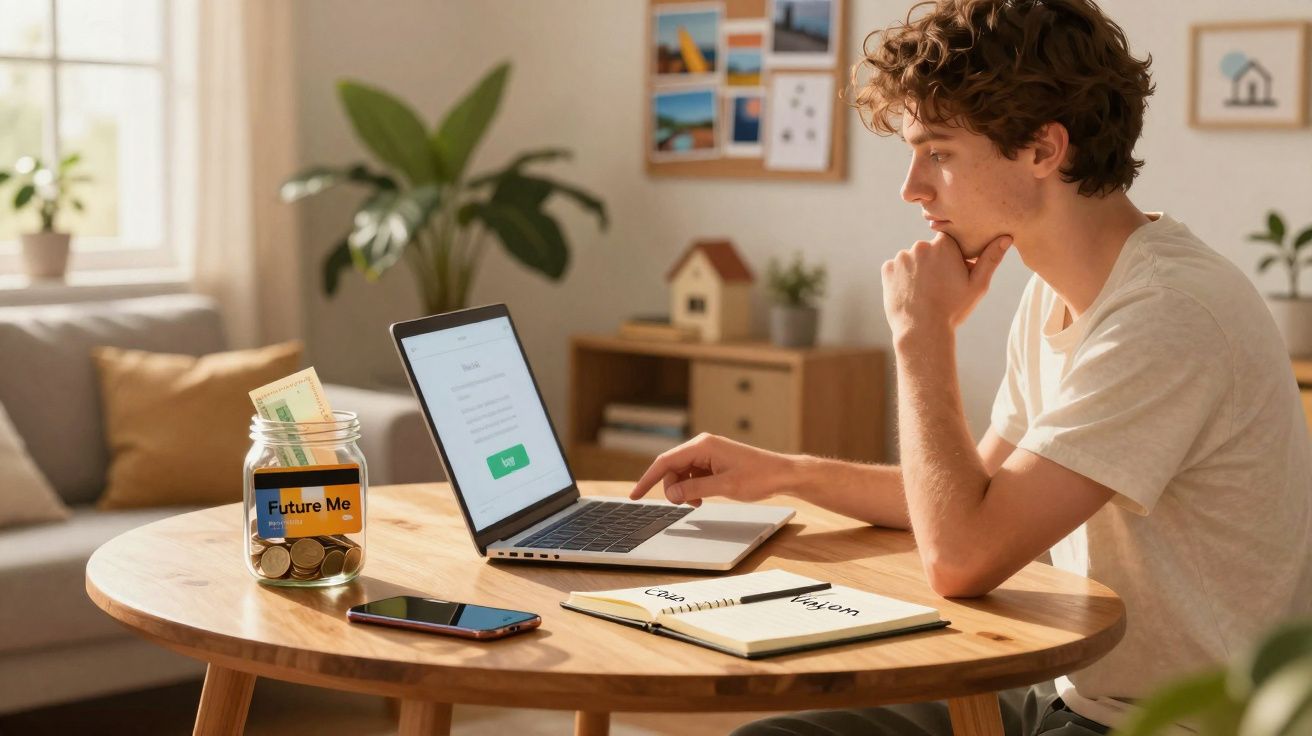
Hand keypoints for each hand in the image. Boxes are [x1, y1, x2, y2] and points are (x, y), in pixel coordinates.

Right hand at [629, 433, 796, 505]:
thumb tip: (671, 494)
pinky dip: (693, 488)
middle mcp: (703, 445)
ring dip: (684, 490)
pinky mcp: (714, 461)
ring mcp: (708, 452)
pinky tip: (703, 498)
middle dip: (672, 488)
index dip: (647, 479)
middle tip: (683, 506)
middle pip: (672, 468)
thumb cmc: (758, 477)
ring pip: (681, 473)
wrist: (781, 474)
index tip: (634, 495)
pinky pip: (693, 474)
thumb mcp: (724, 487)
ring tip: (698, 503)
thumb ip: (694, 490)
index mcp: (703, 446)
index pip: (665, 461)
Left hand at [881, 231, 1010, 338]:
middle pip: (929, 250)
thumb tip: (1006, 237)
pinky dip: (902, 278)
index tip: (953, 273)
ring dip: (917, 270)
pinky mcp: (887, 269)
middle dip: (934, 263)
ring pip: (912, 260)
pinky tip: (910, 293)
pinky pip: (896, 269)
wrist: (922, 330)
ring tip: (924, 292)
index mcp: (944, 245)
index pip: (949, 241)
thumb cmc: (953, 309)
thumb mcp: (977, 285)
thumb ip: (991, 259)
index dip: (952, 257)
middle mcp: (920, 246)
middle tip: (939, 287)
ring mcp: (902, 257)